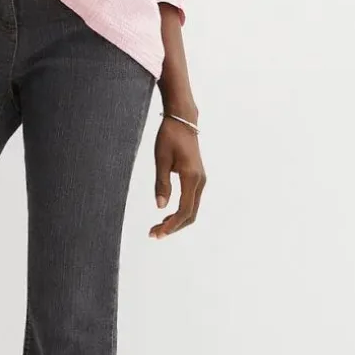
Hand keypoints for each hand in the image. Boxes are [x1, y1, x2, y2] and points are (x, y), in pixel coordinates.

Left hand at [150, 115, 205, 237]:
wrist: (183, 121)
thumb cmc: (169, 137)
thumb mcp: (161, 159)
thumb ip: (162, 184)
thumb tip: (160, 207)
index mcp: (192, 178)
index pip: (184, 210)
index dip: (171, 225)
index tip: (157, 233)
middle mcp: (200, 181)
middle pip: (190, 214)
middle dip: (173, 227)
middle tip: (153, 233)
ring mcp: (201, 180)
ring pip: (192, 209)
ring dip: (176, 221)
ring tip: (158, 228)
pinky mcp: (197, 178)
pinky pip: (191, 201)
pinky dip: (180, 212)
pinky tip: (167, 216)